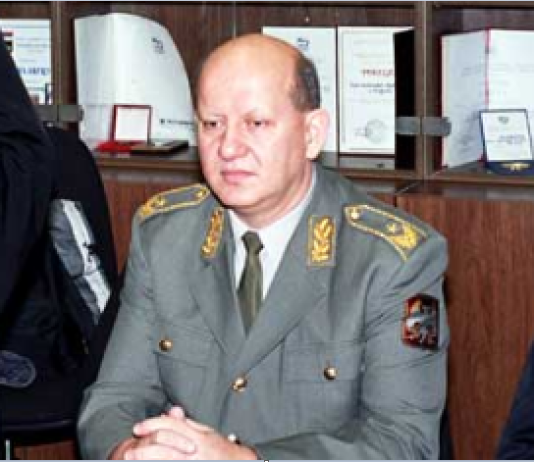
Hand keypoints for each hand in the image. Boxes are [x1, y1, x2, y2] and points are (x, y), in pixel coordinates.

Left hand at [110, 407, 256, 459]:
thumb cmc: (221, 449)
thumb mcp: (206, 432)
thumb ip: (186, 424)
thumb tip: (171, 412)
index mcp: (197, 435)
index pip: (171, 425)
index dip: (152, 424)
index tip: (137, 428)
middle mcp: (194, 449)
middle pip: (166, 445)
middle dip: (145, 449)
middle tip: (128, 453)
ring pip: (167, 460)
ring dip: (149, 461)